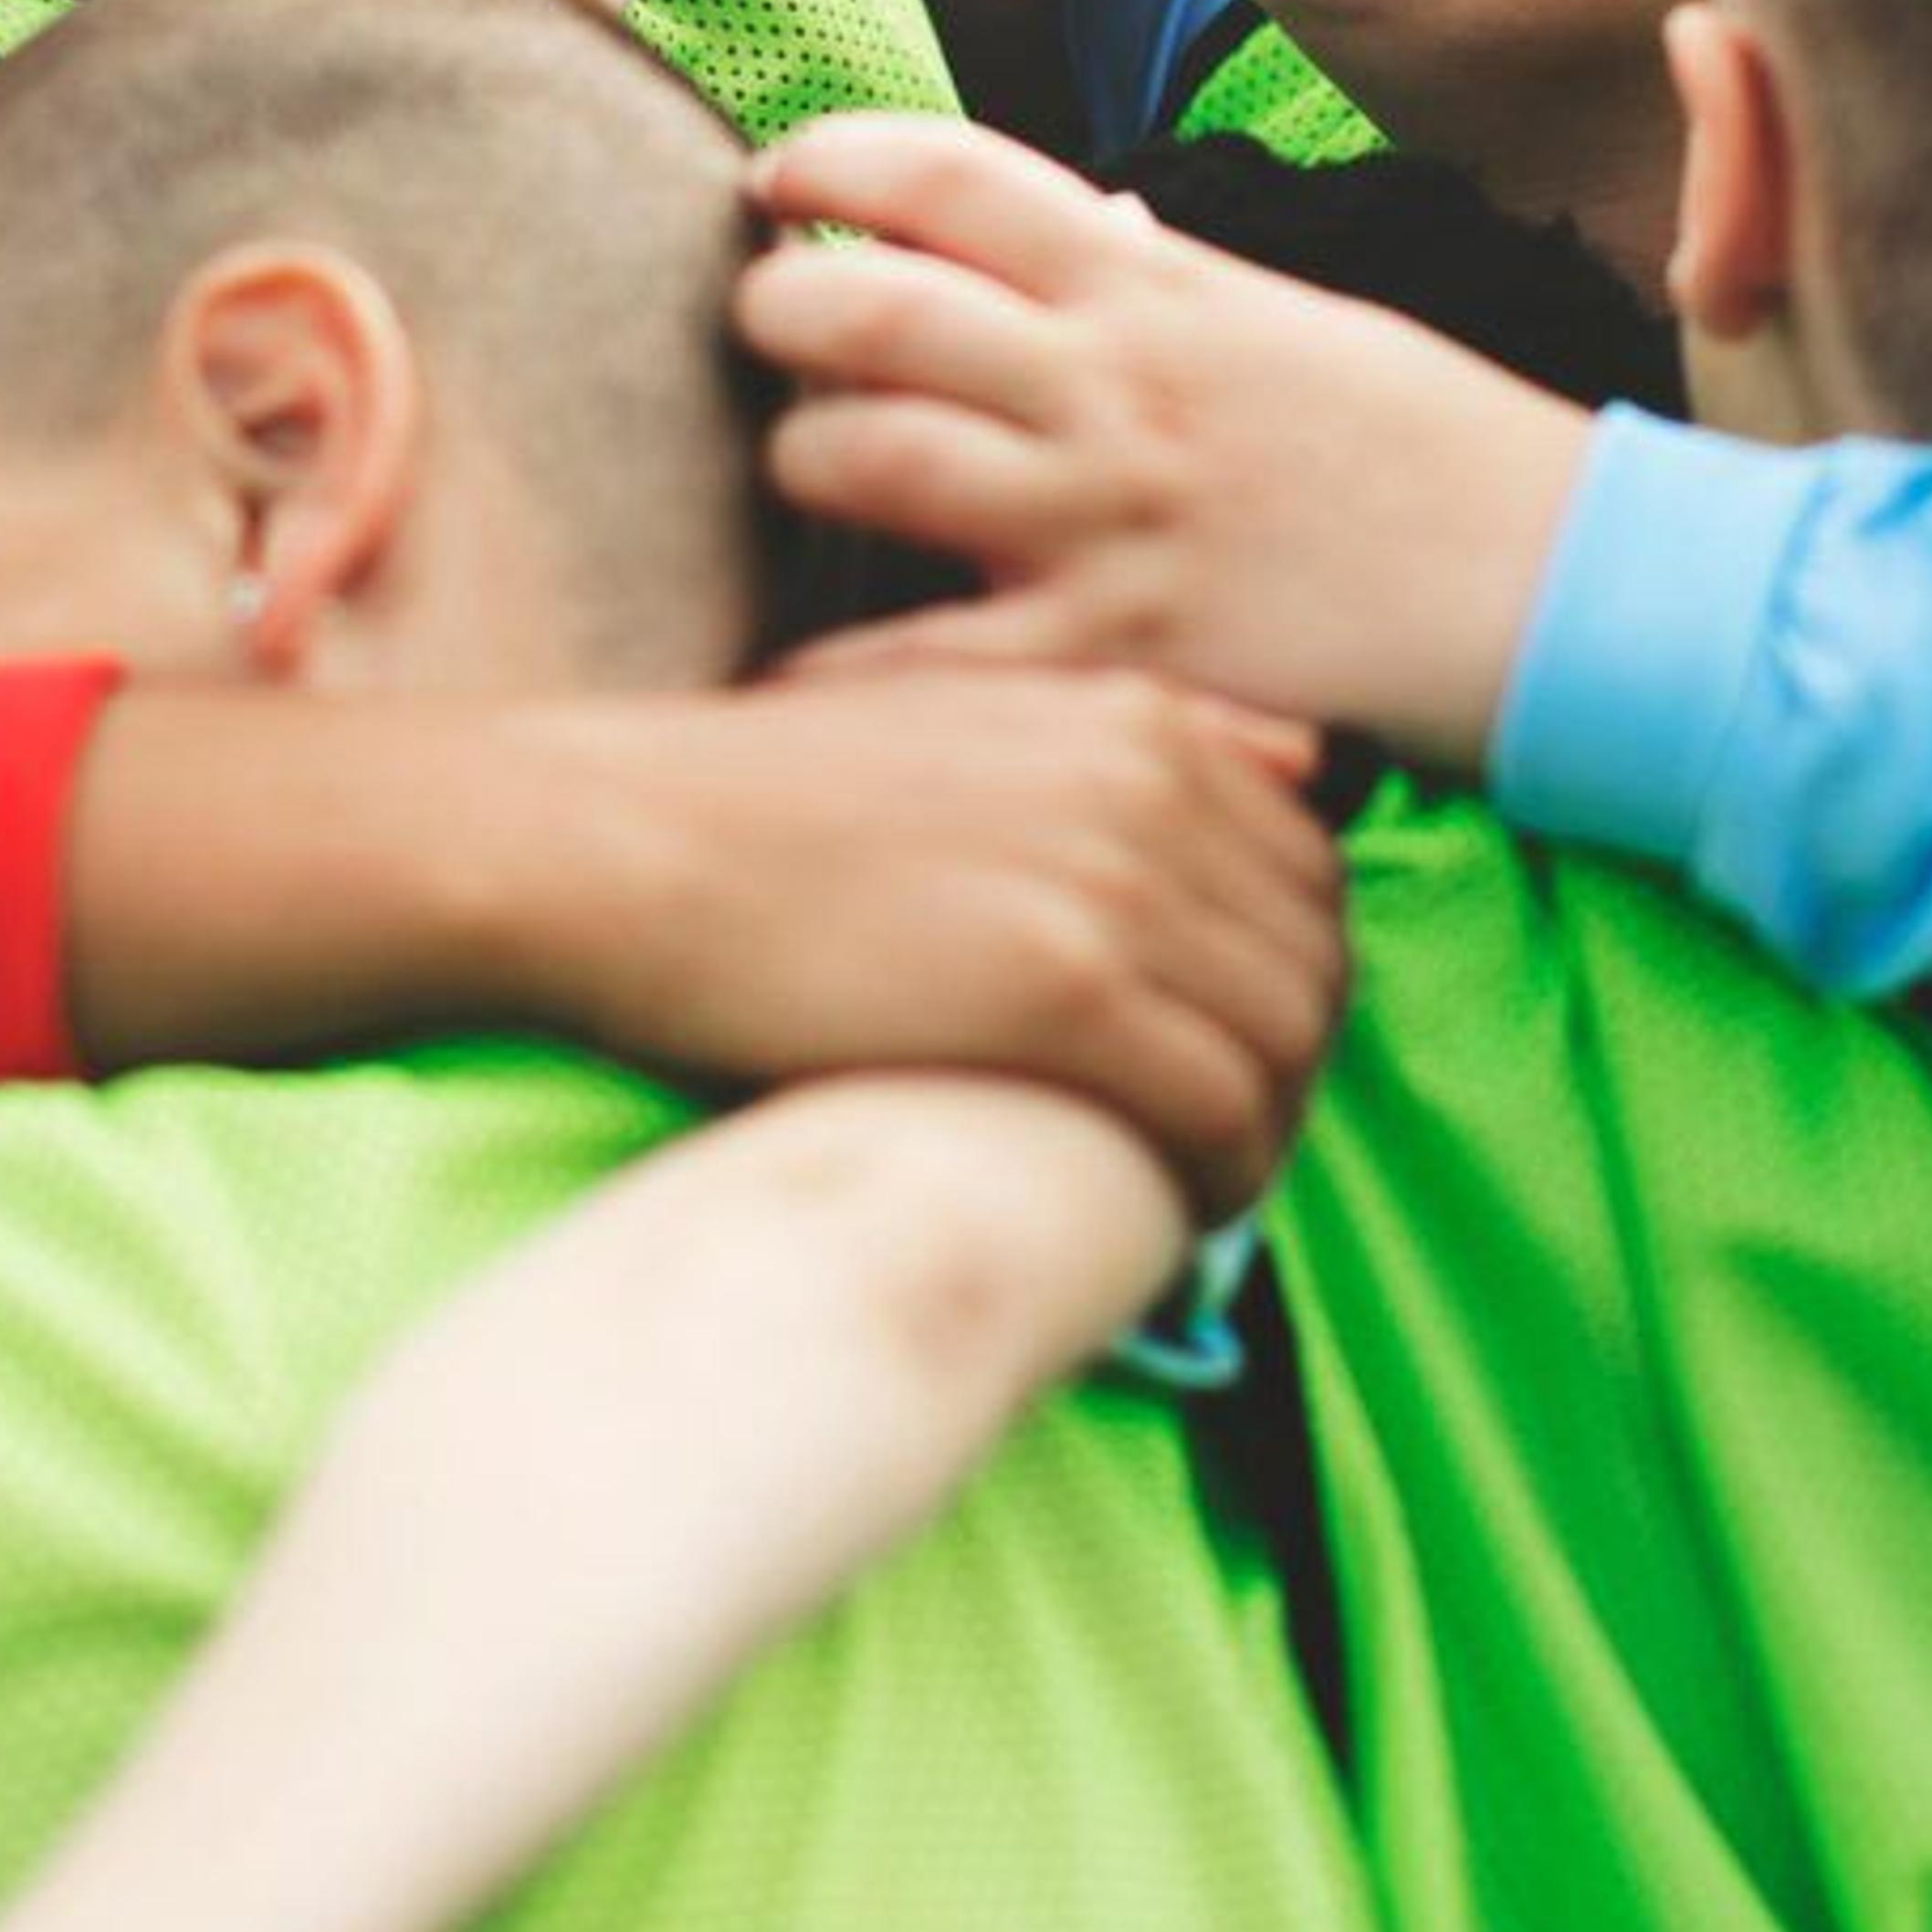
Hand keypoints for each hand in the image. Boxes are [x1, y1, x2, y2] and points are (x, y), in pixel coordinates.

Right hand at [523, 671, 1343, 1224]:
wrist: (617, 846)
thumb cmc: (762, 803)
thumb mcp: (963, 720)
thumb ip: (1131, 735)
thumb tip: (1297, 757)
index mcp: (1133, 717)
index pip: (1307, 869)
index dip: (1288, 980)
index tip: (1232, 1054)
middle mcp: (1150, 782)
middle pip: (1315, 959)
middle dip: (1292, 1066)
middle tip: (1222, 1143)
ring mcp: (1113, 883)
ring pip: (1284, 1043)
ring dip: (1265, 1133)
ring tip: (1196, 1191)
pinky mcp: (1063, 992)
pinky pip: (1218, 1110)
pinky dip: (1222, 1179)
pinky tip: (1173, 1215)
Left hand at [739, 114, 1589, 785]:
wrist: (1570, 583)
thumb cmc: (1437, 452)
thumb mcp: (1298, 325)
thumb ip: (1169, 285)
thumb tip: (1084, 231)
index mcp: (1159, 289)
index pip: (952, 176)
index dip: (834, 157)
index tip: (778, 175)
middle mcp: (1116, 386)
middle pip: (869, 308)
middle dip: (777, 306)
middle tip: (758, 325)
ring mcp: (1110, 519)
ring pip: (865, 459)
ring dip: (797, 458)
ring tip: (795, 469)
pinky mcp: (1120, 653)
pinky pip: (927, 660)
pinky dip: (835, 671)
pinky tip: (786, 673)